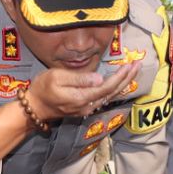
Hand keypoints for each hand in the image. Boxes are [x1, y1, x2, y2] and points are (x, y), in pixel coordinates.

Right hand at [26, 61, 141, 122]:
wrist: (34, 107)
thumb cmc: (42, 88)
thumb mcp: (56, 77)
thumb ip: (78, 79)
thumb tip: (99, 78)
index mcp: (81, 97)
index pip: (106, 87)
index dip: (120, 76)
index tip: (130, 65)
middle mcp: (88, 106)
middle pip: (112, 92)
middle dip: (127, 78)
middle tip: (138, 65)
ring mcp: (87, 108)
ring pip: (110, 96)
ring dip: (123, 83)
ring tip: (133, 71)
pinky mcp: (85, 108)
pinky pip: (105, 98)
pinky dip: (115, 89)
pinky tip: (121, 83)